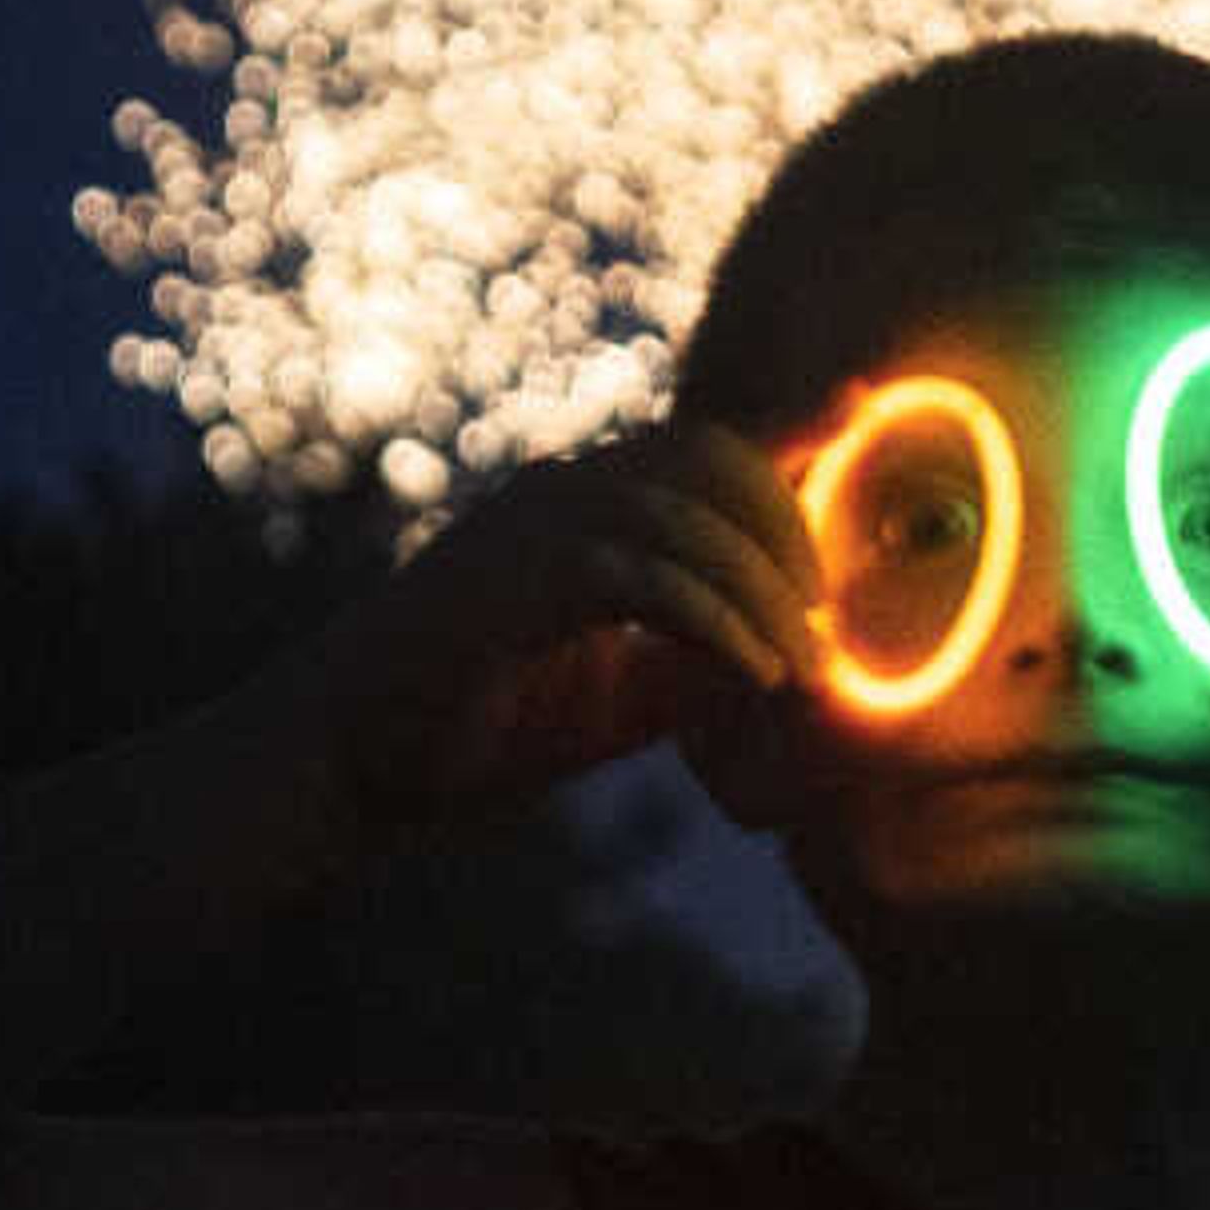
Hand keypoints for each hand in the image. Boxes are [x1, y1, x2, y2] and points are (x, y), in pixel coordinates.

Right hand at [219, 411, 829, 856]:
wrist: (343, 769)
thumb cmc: (477, 731)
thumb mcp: (618, 696)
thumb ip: (695, 659)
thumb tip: (795, 661)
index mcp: (578, 505)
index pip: (704, 445)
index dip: (791, 442)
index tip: (866, 440)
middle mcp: (553, 495)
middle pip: (707, 458)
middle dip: (788, 533)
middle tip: (825, 625)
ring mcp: (522, 532)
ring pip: (679, 516)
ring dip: (761, 590)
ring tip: (800, 669)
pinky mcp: (502, 590)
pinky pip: (634, 579)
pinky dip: (710, 621)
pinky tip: (751, 674)